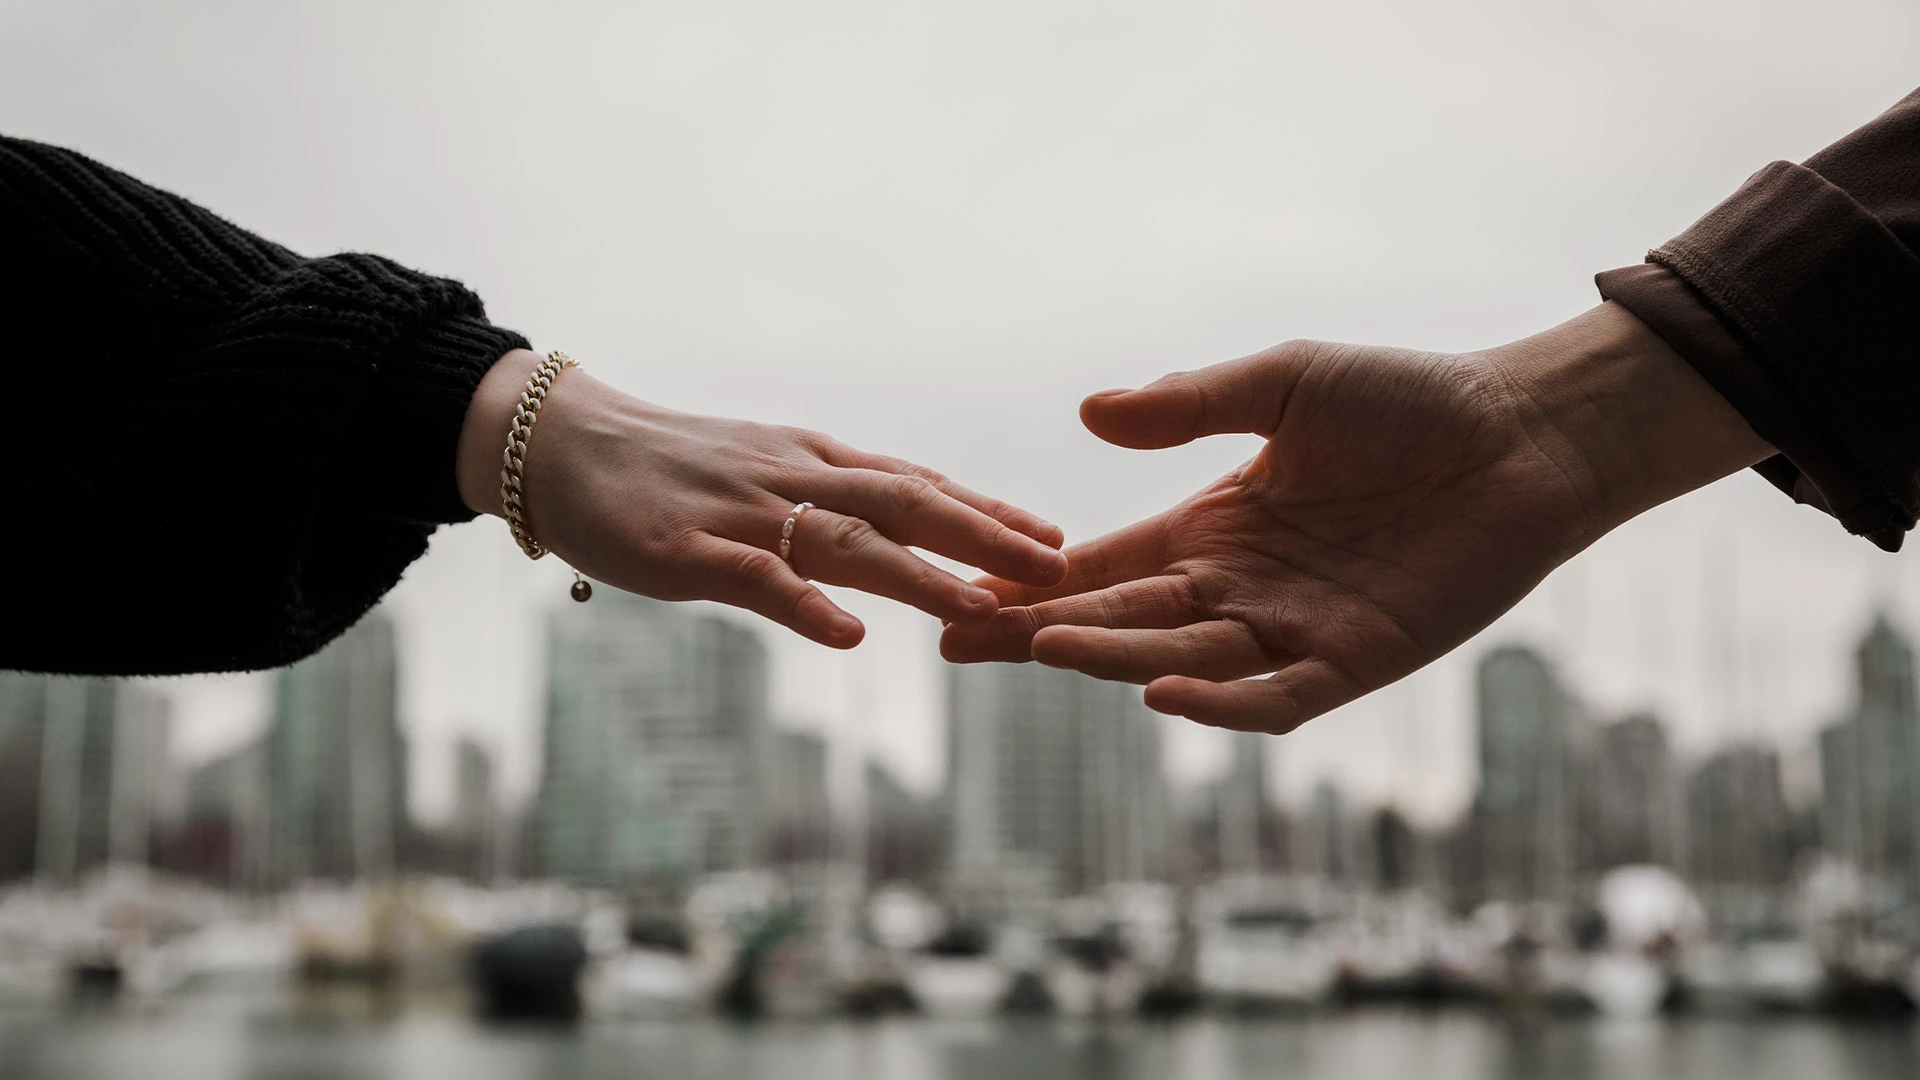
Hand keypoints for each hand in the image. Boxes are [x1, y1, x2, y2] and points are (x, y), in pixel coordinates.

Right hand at [458, 350, 1067, 646]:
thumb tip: (896, 534)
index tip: (1054, 538)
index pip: (917, 483)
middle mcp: (793, 476)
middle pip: (905, 502)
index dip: (987, 511)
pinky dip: (805, 605)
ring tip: (982, 604)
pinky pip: (756, 577)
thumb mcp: (763, 470)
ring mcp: (742, 511)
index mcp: (813, 459)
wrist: (563, 443)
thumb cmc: (668, 466)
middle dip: (983, 535)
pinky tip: (848, 637)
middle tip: (1053, 568)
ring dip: (919, 573)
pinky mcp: (688, 548)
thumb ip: (826, 499)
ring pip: (846, 539)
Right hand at [941, 303, 1770, 731]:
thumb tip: (1087, 413)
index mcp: (1213, 525)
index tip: (960, 596)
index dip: (1033, 583)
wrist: (1524, 434)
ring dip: (1115, 658)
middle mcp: (1240, 586)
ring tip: (1046, 649)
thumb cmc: (1407, 399)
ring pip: (1184, 658)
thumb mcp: (1283, 381)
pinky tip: (1162, 694)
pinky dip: (1220, 702)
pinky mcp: (1356, 661)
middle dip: (1042, 631)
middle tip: (960, 641)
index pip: (1104, 566)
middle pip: (1123, 619)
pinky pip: (1276, 697)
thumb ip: (1190, 403)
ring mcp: (1293, 629)